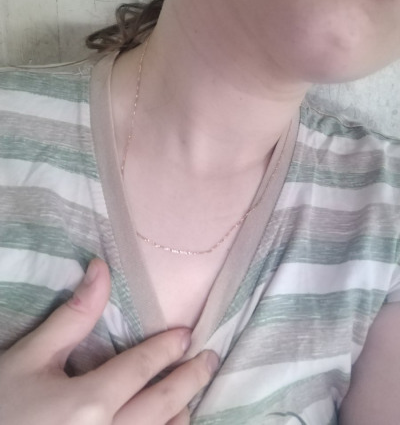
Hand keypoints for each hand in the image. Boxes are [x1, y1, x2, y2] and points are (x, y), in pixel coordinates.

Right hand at [0, 258, 218, 424]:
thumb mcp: (30, 358)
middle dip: (192, 379)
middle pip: (165, 406)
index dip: (166, 348)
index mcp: (88, 405)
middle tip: (210, 359)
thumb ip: (72, 316)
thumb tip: (101, 268)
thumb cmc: (3, 406)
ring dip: (180, 414)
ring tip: (191, 395)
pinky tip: (166, 423)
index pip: (141, 368)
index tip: (187, 334)